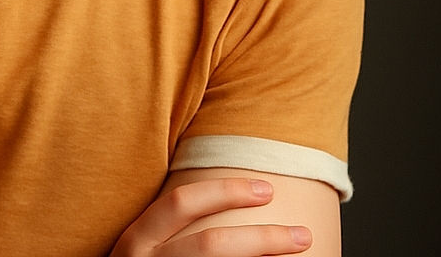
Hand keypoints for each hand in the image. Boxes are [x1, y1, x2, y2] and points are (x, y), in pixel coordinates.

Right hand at [109, 178, 312, 255]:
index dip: (226, 192)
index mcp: (137, 239)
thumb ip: (170, 232)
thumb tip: (235, 207)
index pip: (182, 203)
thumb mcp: (143, 249)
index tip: (267, 190)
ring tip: (298, 253)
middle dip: (263, 237)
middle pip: (211, 244)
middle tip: (303, 235)